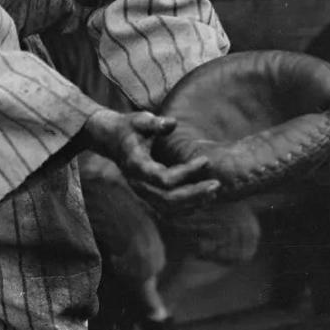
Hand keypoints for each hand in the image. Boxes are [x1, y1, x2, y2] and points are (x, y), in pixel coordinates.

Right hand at [79, 108, 219, 211]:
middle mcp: (138, 183)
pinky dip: (185, 208)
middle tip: (216, 184)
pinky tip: (202, 200)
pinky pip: (167, 209)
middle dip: (194, 194)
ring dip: (192, 204)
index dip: (186, 172)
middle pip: (168, 199)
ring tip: (213, 194)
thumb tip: (172, 123)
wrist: (113, 140)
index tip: (205, 160)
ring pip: (168, 208)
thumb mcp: (140, 120)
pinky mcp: (147, 195)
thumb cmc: (130, 127)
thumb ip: (155, 123)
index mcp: (136, 165)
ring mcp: (142, 192)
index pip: (164, 178)